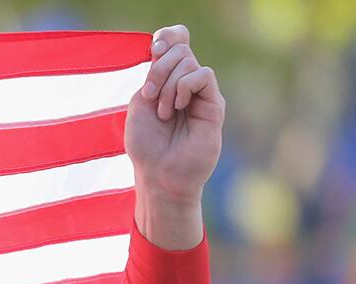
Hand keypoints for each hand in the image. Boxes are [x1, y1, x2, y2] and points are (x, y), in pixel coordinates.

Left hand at [124, 25, 225, 204]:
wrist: (159, 175)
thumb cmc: (146, 145)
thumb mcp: (141, 104)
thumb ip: (152, 75)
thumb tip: (167, 50)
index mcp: (167, 80)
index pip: (175, 41)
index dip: (167, 37)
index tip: (154, 50)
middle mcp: (185, 83)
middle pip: (180, 48)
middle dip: (159, 68)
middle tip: (150, 95)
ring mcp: (201, 93)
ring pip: (189, 61)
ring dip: (168, 85)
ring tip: (163, 112)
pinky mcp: (214, 104)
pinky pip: (203, 75)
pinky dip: (184, 86)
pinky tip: (178, 107)